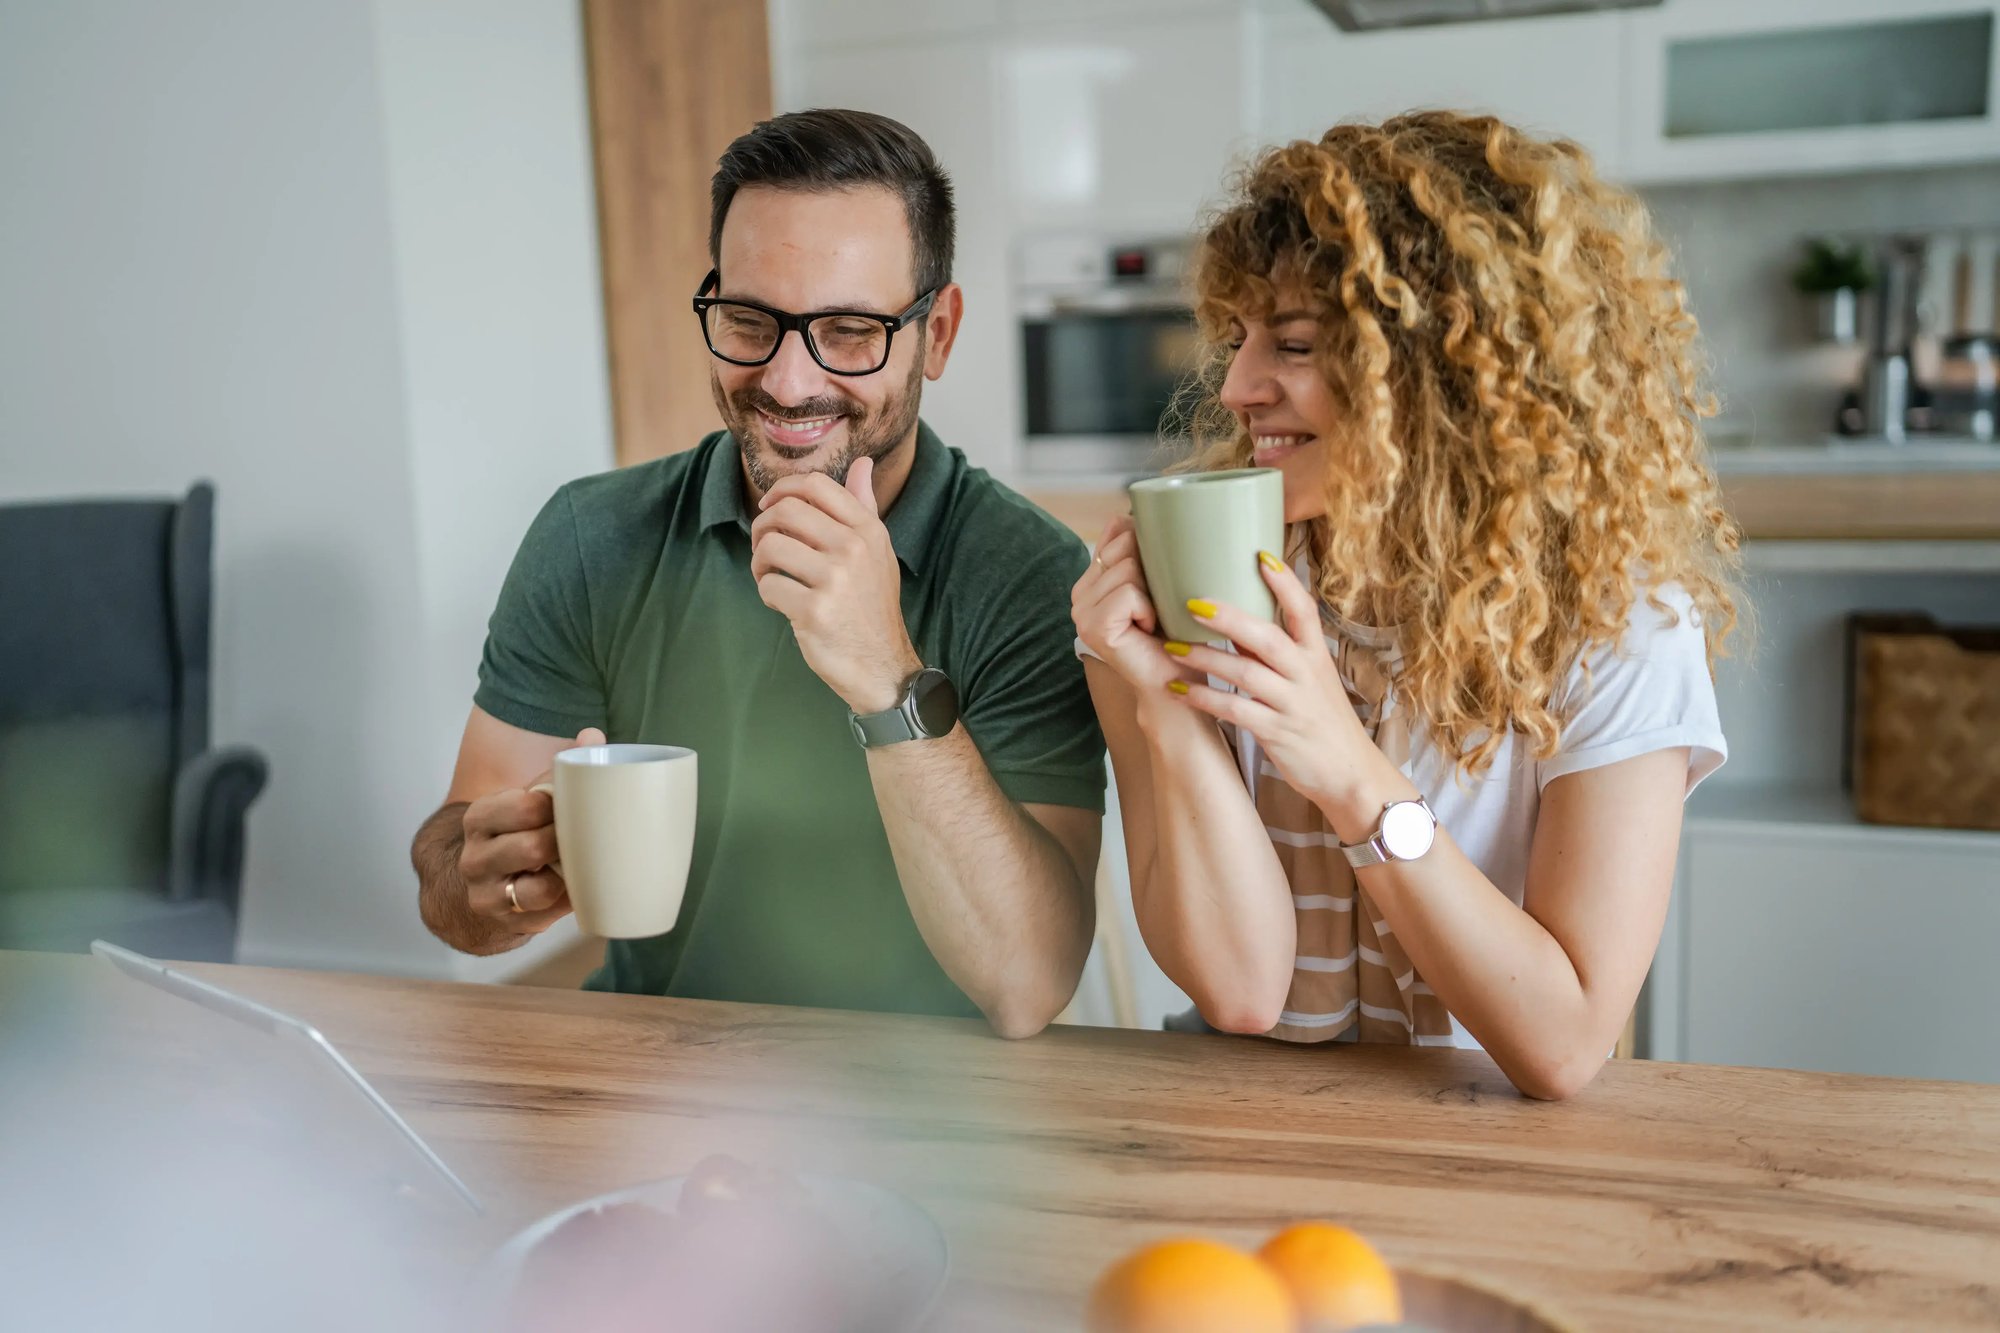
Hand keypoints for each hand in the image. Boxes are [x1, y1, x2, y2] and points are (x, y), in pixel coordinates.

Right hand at [457, 726, 603, 934]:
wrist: (488, 882)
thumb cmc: (522, 831)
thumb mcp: (532, 798)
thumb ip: (561, 768)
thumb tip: (592, 735)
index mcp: (482, 816)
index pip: (526, 805)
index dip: (559, 806)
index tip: (575, 804)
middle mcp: (476, 856)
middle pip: (532, 847)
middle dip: (565, 843)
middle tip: (583, 836)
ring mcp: (487, 894)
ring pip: (538, 887)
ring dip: (566, 876)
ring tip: (579, 862)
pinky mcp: (508, 922)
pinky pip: (548, 914)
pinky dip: (567, 900)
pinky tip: (576, 886)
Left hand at [750, 457, 920, 712]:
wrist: (883, 665)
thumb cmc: (872, 606)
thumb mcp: (878, 552)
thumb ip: (864, 507)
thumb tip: (863, 464)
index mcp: (868, 530)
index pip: (816, 485)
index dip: (782, 489)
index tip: (770, 507)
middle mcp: (854, 548)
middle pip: (786, 511)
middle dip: (762, 526)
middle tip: (764, 546)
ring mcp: (835, 579)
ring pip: (771, 546)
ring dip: (759, 562)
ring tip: (769, 576)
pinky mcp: (814, 610)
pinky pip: (769, 585)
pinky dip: (767, 593)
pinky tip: (781, 602)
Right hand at [1070, 515, 1182, 692]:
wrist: (1174, 681)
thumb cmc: (1172, 634)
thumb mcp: (1157, 583)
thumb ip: (1137, 551)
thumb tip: (1125, 515)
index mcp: (1091, 580)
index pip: (1116, 533)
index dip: (1145, 547)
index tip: (1158, 578)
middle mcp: (1079, 594)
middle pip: (1125, 547)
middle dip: (1152, 572)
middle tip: (1157, 605)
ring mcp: (1081, 612)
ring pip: (1128, 570)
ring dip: (1154, 594)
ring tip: (1153, 619)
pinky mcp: (1093, 627)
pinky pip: (1129, 593)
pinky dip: (1149, 610)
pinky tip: (1148, 629)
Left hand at [1164, 556, 1393, 818]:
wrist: (1350, 774)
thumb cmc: (1322, 721)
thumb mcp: (1310, 679)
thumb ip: (1277, 651)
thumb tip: (1238, 617)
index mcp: (1316, 655)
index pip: (1304, 610)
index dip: (1284, 583)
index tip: (1261, 554)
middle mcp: (1306, 674)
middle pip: (1267, 636)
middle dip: (1229, 617)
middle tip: (1191, 602)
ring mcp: (1292, 703)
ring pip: (1246, 673)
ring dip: (1205, 658)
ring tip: (1170, 647)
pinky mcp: (1277, 732)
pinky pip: (1235, 711)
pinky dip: (1204, 698)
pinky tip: (1178, 690)